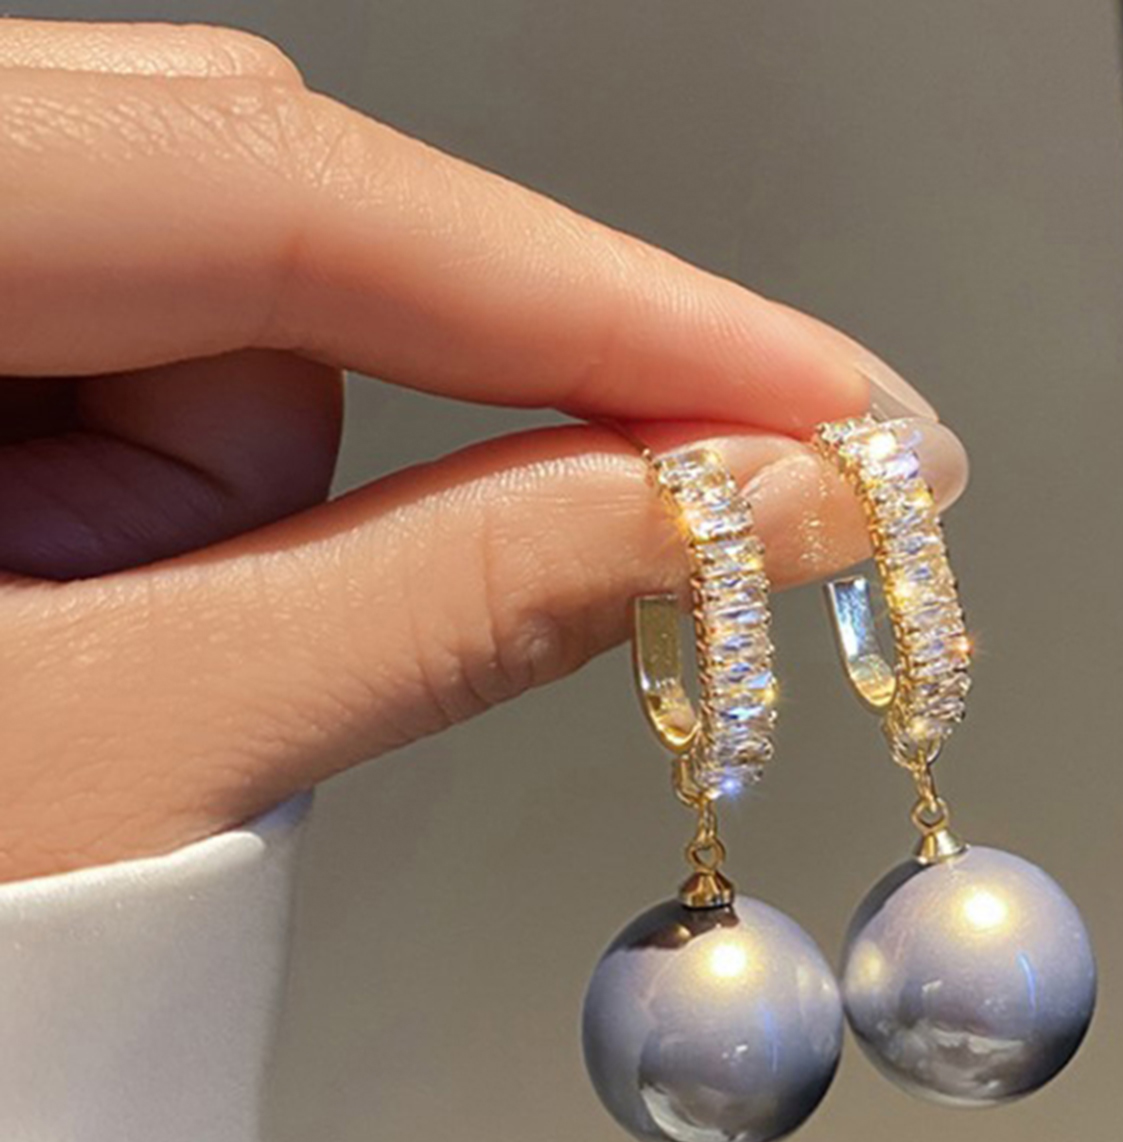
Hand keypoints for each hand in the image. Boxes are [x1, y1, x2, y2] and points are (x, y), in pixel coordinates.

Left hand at [0, 19, 966, 881]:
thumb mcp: (144, 758)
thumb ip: (462, 599)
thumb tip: (762, 508)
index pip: (292, 196)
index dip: (608, 303)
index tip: (840, 403)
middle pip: (250, 210)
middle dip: (404, 419)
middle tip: (566, 561)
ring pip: (197, 298)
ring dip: (231, 495)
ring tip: (88, 664)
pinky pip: (136, 344)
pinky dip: (176, 482)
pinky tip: (66, 607)